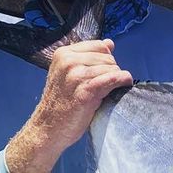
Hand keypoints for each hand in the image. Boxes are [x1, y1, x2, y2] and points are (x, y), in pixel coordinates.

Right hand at [6, 40, 132, 172]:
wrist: (48, 128)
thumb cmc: (61, 103)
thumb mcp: (69, 74)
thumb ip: (88, 58)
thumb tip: (109, 43)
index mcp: (63, 54)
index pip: (99, 45)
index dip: (106, 59)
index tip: (104, 73)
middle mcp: (68, 61)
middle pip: (107, 57)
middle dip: (112, 70)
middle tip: (106, 86)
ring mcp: (75, 75)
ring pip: (112, 68)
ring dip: (117, 79)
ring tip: (109, 91)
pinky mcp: (85, 90)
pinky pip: (112, 78)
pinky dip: (122, 80)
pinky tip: (124, 85)